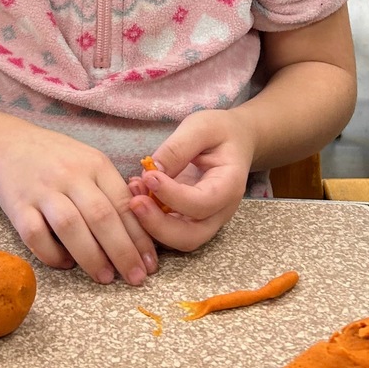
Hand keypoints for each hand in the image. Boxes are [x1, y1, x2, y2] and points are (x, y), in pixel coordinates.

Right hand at [0, 127, 157, 285]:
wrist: (9, 145)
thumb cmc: (58, 159)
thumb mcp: (90, 162)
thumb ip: (112, 190)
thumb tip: (142, 233)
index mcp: (95, 163)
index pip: (123, 202)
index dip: (140, 236)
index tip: (150, 263)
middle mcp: (70, 174)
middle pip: (101, 215)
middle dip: (122, 251)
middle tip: (135, 278)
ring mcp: (42, 189)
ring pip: (70, 225)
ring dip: (91, 256)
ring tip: (105, 278)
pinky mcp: (17, 205)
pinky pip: (35, 235)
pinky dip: (52, 254)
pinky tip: (66, 264)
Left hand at [127, 109, 252, 252]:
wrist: (235, 141)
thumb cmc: (220, 132)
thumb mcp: (201, 127)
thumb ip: (177, 148)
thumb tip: (152, 171)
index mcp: (229, 186)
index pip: (202, 203)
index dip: (173, 195)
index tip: (149, 175)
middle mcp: (220, 211)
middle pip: (190, 237)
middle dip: (158, 225)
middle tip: (134, 202)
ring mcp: (205, 219)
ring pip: (177, 240)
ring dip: (151, 225)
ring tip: (133, 195)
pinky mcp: (189, 218)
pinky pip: (168, 229)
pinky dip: (149, 219)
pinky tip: (136, 193)